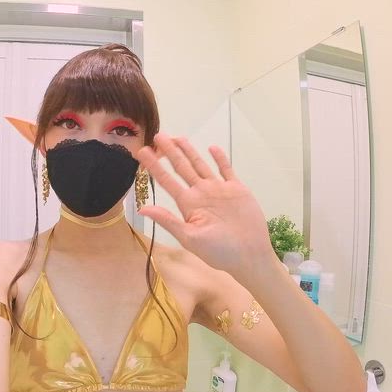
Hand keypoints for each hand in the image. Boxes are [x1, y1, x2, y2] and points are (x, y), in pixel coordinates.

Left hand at [135, 133, 276, 282]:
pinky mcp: (236, 189)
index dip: (154, 166)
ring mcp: (218, 190)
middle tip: (158, 135)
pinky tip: (212, 148)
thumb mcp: (189, 238)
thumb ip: (168, 221)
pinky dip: (220, 159)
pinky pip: (227, 170)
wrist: (249, 255)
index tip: (142, 152)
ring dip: (190, 151)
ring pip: (201, 165)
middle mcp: (201, 194)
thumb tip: (143, 209)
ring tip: (178, 137)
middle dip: (170, 152)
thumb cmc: (219, 251)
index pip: (167, 181)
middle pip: (182, 167)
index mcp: (188, 205)